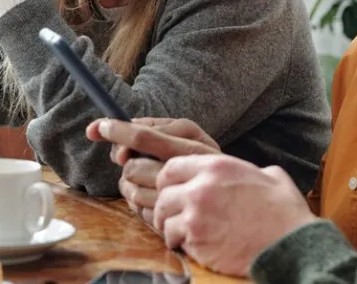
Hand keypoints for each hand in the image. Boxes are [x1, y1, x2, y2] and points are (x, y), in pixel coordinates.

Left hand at [86, 118, 219, 222]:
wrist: (261, 212)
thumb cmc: (227, 178)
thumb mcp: (199, 146)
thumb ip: (161, 137)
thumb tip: (120, 148)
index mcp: (194, 144)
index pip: (144, 136)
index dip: (116, 131)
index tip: (96, 128)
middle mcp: (190, 171)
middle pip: (133, 167)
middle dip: (128, 170)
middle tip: (138, 170)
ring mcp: (188, 201)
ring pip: (135, 194)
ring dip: (135, 193)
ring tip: (152, 191)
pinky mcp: (186, 227)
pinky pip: (146, 218)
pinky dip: (145, 214)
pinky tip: (161, 209)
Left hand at [152, 155, 316, 276]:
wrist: (289, 243)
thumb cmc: (284, 212)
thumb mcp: (270, 176)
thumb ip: (250, 171)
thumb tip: (255, 173)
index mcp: (217, 167)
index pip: (172, 167)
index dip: (168, 180)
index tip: (171, 190)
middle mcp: (201, 187)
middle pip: (163, 193)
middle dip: (165, 206)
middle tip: (172, 216)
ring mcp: (196, 214)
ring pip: (163, 218)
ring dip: (169, 227)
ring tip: (180, 234)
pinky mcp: (197, 239)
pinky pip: (175, 239)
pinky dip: (180, 244)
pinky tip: (193, 246)